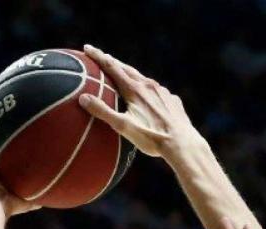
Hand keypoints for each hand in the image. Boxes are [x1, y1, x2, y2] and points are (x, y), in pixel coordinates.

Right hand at [78, 44, 202, 159]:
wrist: (183, 144)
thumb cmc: (151, 137)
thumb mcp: (123, 127)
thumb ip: (103, 112)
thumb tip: (83, 98)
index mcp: (135, 89)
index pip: (112, 67)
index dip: (98, 56)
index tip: (87, 47)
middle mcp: (149, 85)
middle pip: (127, 69)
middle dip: (113, 61)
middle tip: (101, 56)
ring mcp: (163, 92)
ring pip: (143, 79)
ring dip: (131, 74)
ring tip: (123, 74)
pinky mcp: (173, 100)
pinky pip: (157, 91)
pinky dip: (147, 89)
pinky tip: (148, 95)